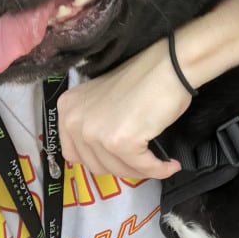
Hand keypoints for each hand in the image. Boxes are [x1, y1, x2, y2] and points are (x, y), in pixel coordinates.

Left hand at [57, 37, 190, 178]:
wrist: (169, 67)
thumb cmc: (145, 77)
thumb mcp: (105, 100)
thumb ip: (96, 122)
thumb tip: (106, 153)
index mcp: (68, 108)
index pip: (74, 153)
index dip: (100, 159)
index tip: (119, 159)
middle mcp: (75, 121)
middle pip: (96, 165)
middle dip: (123, 166)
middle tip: (143, 161)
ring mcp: (96, 133)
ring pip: (119, 169)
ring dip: (142, 170)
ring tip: (160, 163)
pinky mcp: (120, 142)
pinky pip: (142, 167)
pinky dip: (159, 170)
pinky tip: (170, 165)